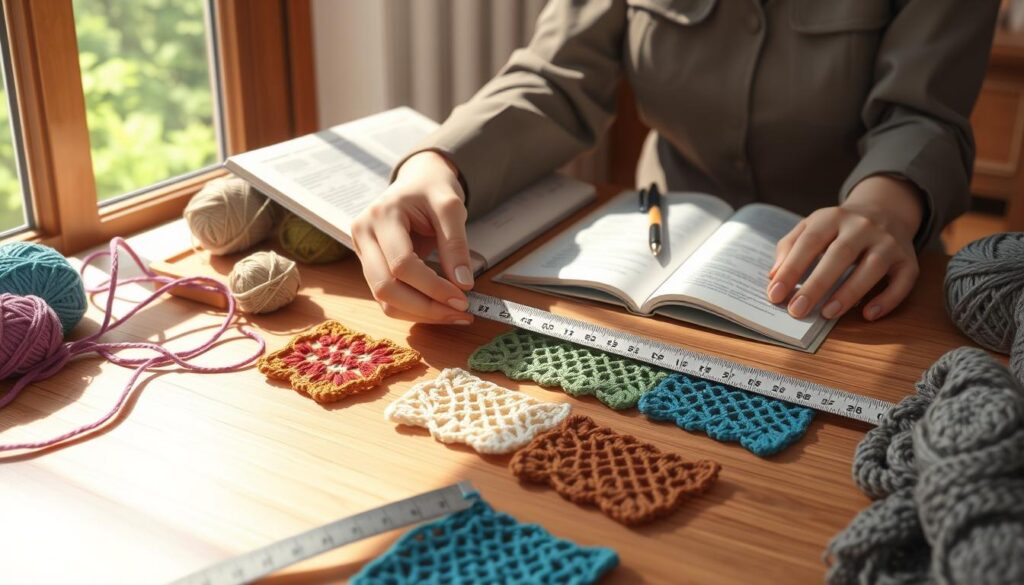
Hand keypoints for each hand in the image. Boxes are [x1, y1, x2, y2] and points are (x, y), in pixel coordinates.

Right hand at [351, 150, 474, 323]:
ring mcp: (362, 252)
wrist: (417, 181)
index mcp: (380, 216)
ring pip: (384, 299)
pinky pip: (388, 298)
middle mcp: (363, 235)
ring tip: (453, 314)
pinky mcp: (370, 266)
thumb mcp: (451, 207)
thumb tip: (462, 285)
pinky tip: (439, 308)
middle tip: (460, 313)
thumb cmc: (432, 190)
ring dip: (420, 313)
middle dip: (425, 308)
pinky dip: (414, 309)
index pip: (402, 264)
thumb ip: (455, 244)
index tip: (463, 299)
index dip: (433, 287)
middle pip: (385, 287)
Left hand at [767, 176, 922, 320]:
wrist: (885, 210)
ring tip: (827, 314)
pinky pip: (903, 281)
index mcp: (833, 217)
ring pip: (873, 267)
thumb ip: (790, 247)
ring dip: (849, 292)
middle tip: (797, 310)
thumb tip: (774, 277)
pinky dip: (887, 299)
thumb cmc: (838, 228)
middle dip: (817, 284)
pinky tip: (868, 314)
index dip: (791, 268)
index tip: (775, 294)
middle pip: (840, 255)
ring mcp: (889, 242)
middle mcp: (863, 226)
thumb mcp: (812, 226)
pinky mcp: (908, 259)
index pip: (810, 242)